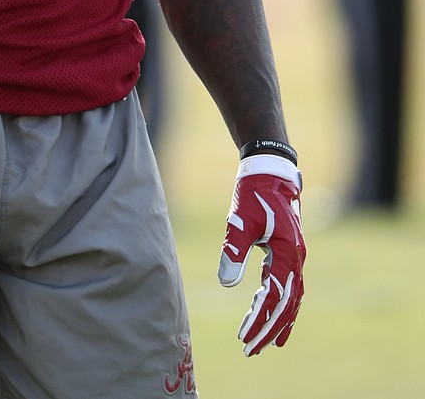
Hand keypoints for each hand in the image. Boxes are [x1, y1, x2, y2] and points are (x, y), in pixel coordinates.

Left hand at [217, 154, 304, 356]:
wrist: (269, 172)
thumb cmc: (254, 194)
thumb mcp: (241, 220)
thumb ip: (234, 250)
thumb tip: (226, 283)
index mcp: (287, 254)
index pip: (274, 297)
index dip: (260, 320)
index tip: (244, 338)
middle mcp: (296, 259)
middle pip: (287, 305)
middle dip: (270, 329)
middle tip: (251, 351)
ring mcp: (296, 257)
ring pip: (291, 298)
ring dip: (278, 321)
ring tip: (264, 343)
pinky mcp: (289, 252)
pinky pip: (289, 286)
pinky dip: (281, 304)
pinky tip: (268, 312)